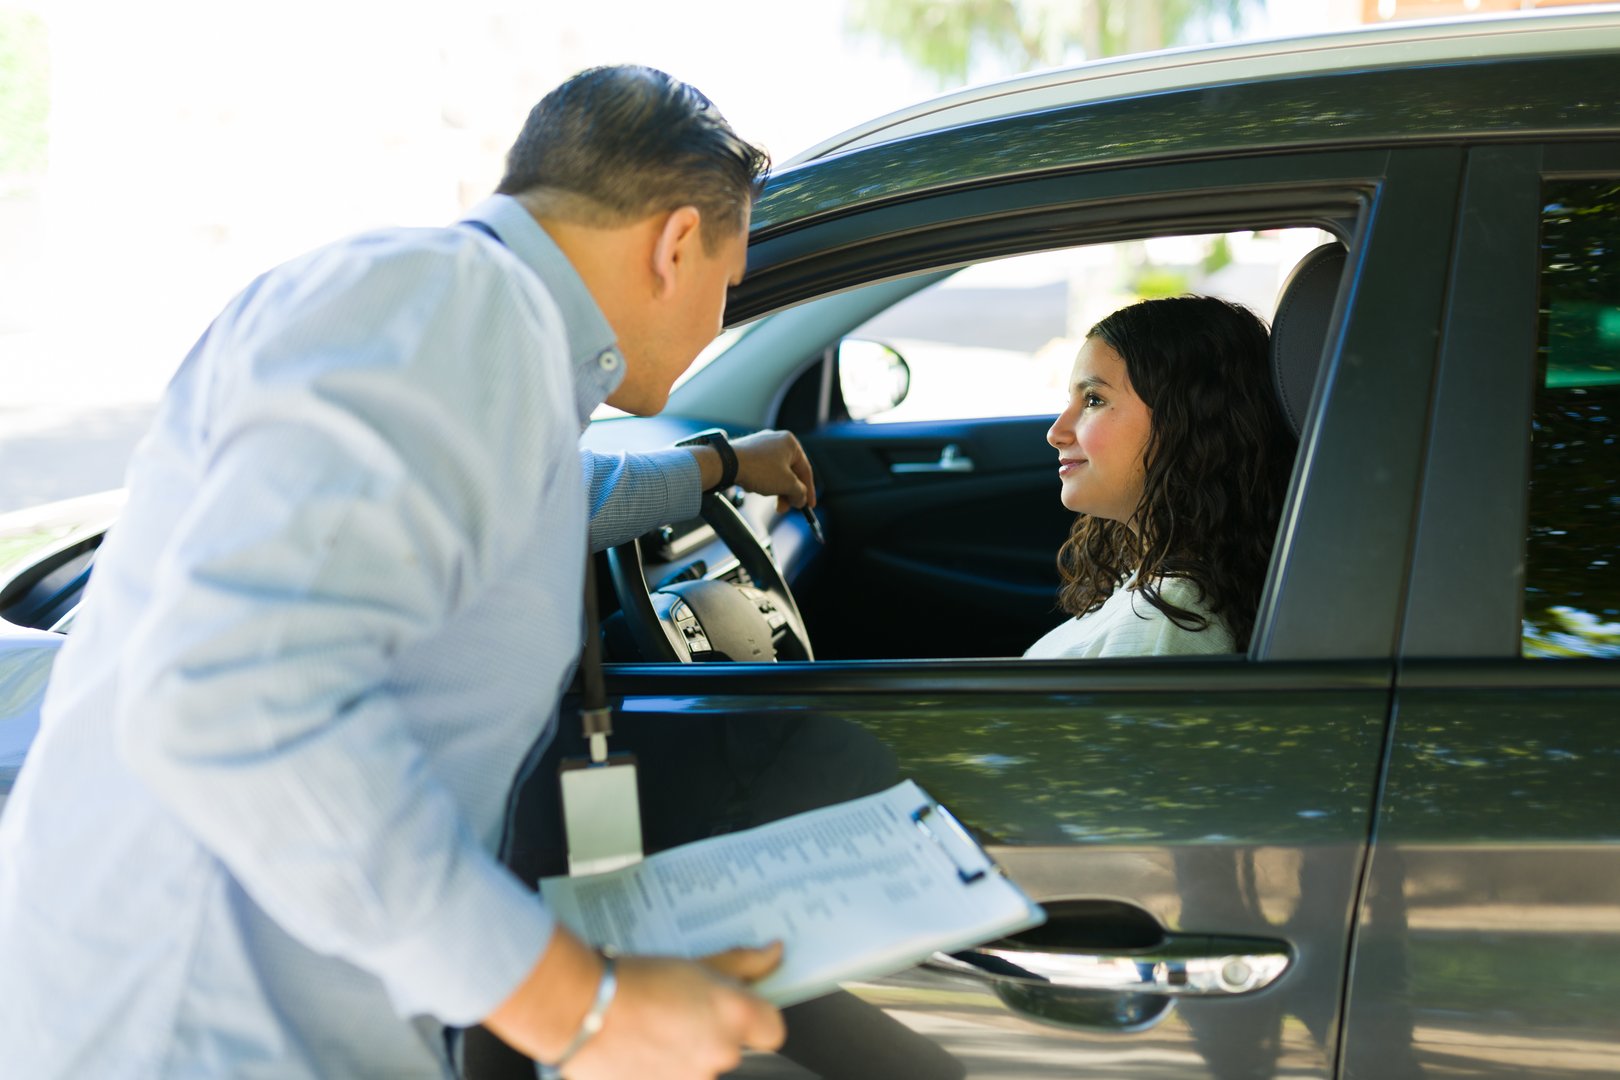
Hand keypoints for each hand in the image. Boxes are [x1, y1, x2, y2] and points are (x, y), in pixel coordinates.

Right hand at [562, 943, 785, 1079]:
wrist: (580, 1008)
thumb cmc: (633, 980)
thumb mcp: (695, 961)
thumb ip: (742, 964)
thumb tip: (772, 954)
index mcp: (735, 1016)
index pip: (772, 1030)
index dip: (756, 1019)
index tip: (738, 1009)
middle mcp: (721, 1054)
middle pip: (733, 1050)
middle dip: (712, 1034)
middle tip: (681, 1012)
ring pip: (701, 1069)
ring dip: (685, 1055)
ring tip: (654, 1030)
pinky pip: (675, 1078)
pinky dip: (662, 1070)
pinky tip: (642, 1049)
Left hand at [730, 430, 815, 512]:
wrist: (726, 463)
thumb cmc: (759, 469)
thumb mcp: (787, 484)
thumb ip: (799, 493)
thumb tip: (801, 499)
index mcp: (790, 443)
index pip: (805, 470)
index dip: (809, 490)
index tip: (809, 505)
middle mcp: (777, 440)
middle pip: (789, 472)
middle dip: (788, 493)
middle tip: (785, 508)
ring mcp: (761, 445)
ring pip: (775, 472)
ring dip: (775, 489)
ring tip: (767, 497)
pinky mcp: (748, 452)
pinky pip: (761, 470)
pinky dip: (762, 482)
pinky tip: (754, 487)